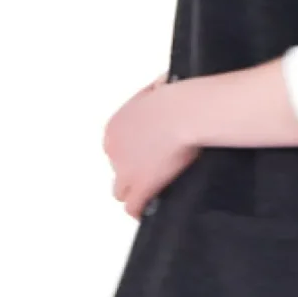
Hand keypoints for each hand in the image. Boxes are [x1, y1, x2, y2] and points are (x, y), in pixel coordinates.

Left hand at [103, 74, 200, 219]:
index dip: (134, 154)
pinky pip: (134, 207)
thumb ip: (155, 94)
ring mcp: (125, 171)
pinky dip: (141, 210)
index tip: (150, 155)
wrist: (184, 112)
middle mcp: (113, 150)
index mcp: (115, 127)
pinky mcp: (140, 187)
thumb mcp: (160, 86)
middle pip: (117, 170)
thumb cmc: (177, 96)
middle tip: (155, 173)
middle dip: (133, 173)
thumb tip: (164, 87)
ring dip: (135, 192)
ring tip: (154, 195)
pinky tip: (150, 211)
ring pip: (122, 192)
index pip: (117, 149)